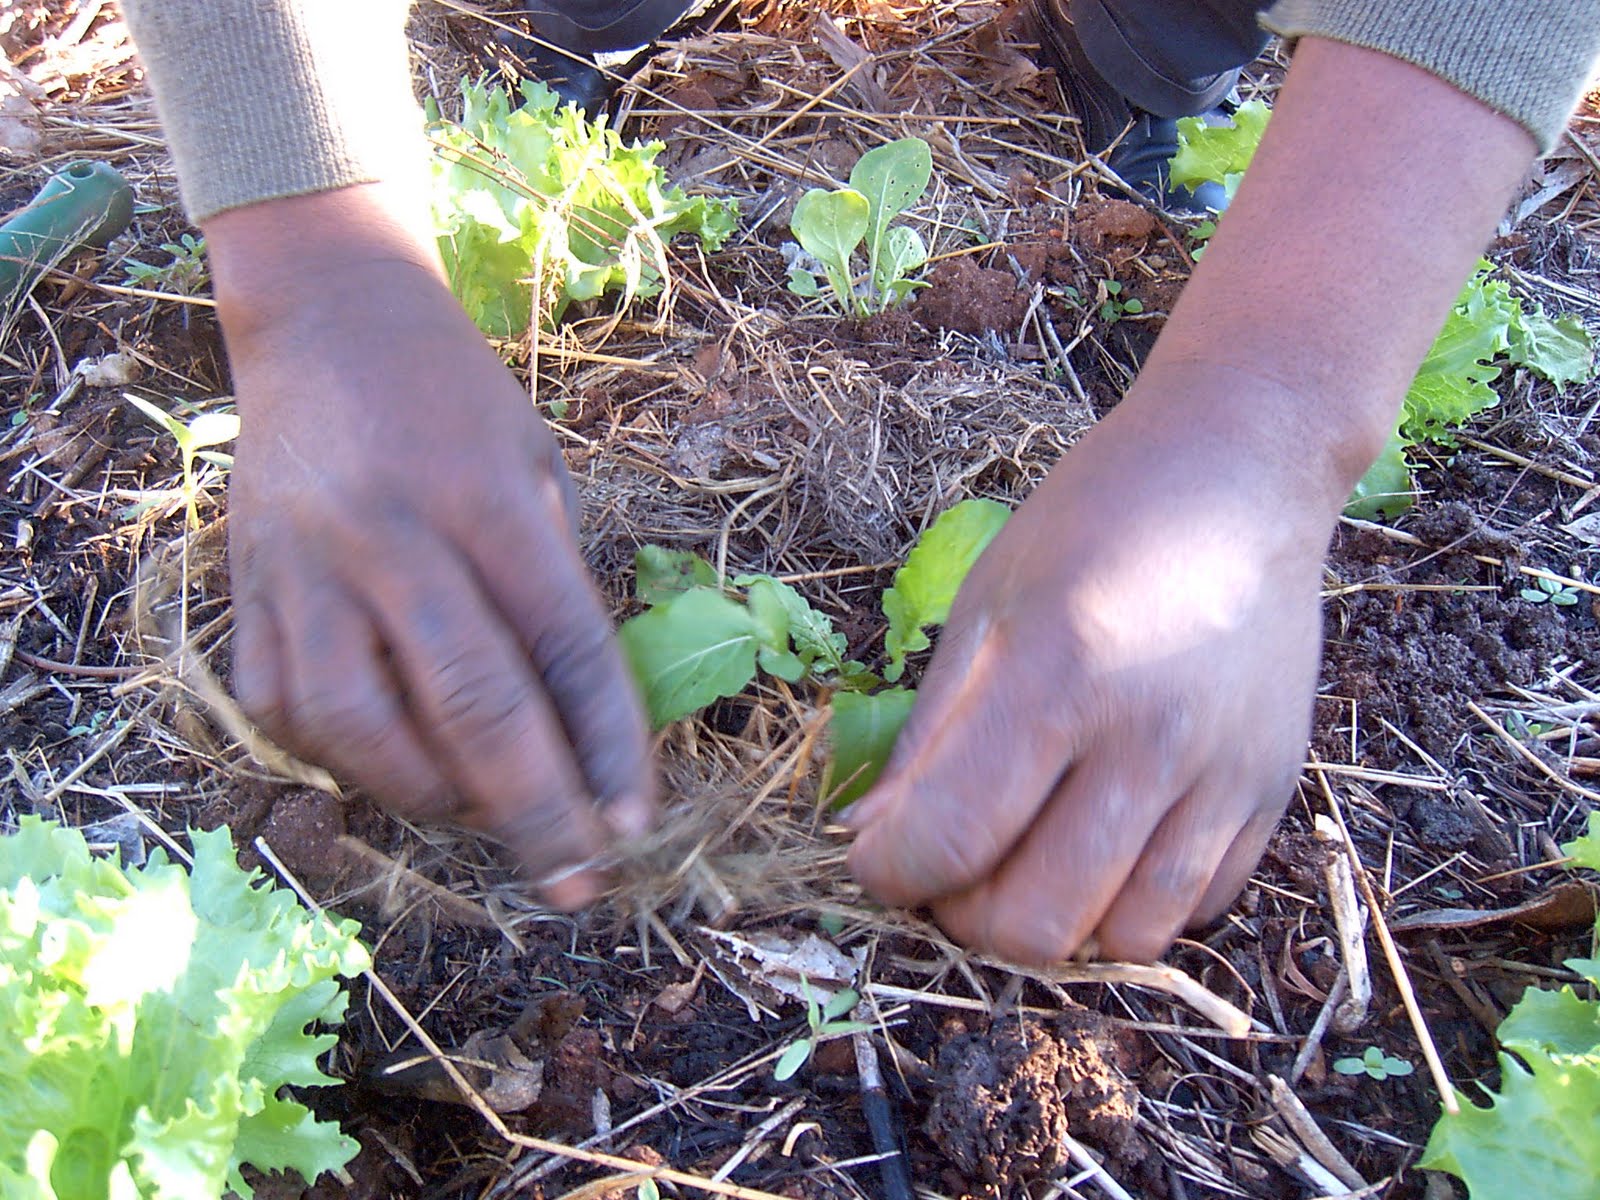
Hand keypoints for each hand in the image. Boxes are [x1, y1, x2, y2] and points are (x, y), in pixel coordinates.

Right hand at [208, 187, 652, 906]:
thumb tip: (583, 730)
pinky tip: (391, 757)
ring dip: (432, 794)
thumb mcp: (535, 466)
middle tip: (576, 883)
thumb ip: (552, 589)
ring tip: (480, 807)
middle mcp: (389, 536)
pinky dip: (345, 757)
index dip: (607, 745)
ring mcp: (303, 566)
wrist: (325, 317)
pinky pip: (286, 709)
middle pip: (472, 704)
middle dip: (535, 812)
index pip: (563, 647)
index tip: (634, 823)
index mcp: (484, 497)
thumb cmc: (457, 400)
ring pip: (362, 727)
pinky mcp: (243, 588)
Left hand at [845, 364, 1337, 961]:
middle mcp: (1149, 738)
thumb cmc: (1093, 525)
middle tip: (953, 869)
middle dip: (967, 918)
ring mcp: (1222, 773)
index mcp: (1057, 673)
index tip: (881, 858)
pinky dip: (1136, 902)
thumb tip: (875, 838)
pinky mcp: (1274, 789)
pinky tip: (1106, 845)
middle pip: (1036, 923)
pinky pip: (1198, 909)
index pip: (951, 839)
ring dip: (1057, 926)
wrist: (1240, 477)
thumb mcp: (985, 605)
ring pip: (1124, 940)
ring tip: (1029, 864)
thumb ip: (931, 734)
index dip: (892, 872)